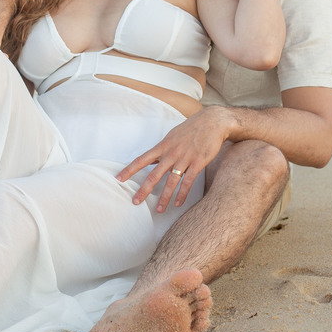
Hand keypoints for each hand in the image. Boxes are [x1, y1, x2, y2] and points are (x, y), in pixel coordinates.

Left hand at [116, 106, 232, 212]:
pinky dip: (182, 194)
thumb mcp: (172, 136)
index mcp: (163, 146)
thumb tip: (153, 159)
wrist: (213, 122)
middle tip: (135, 202)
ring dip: (164, 197)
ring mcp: (184, 159)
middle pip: (154, 174)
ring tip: (159, 209)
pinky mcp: (198, 163)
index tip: (118, 179)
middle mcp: (171, 153)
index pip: (142, 159)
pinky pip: (188, 182)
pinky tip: (178, 203)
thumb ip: (163, 149)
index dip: (129, 170)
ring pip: (171, 181)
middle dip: (143, 190)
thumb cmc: (191, 128)